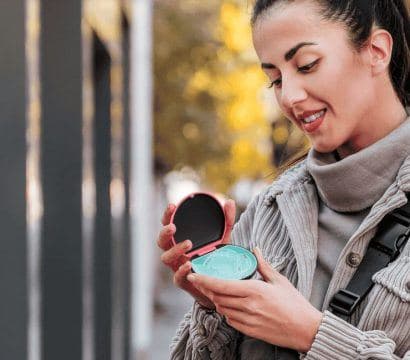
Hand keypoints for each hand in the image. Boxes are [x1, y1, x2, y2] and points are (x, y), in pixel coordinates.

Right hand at [157, 199, 235, 308]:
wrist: (220, 285)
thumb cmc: (216, 257)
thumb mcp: (223, 237)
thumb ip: (226, 220)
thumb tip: (229, 202)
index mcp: (180, 239)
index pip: (168, 224)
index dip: (167, 215)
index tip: (172, 205)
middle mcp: (175, 252)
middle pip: (161, 240)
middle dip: (164, 232)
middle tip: (173, 227)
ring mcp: (177, 267)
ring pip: (166, 258)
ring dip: (174, 250)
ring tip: (188, 244)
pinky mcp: (184, 281)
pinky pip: (177, 277)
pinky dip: (181, 270)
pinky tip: (189, 264)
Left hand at [187, 248, 322, 351]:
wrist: (306, 329)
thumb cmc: (295, 303)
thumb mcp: (279, 280)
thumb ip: (263, 265)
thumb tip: (256, 250)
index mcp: (254, 290)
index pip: (221, 285)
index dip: (204, 280)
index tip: (194, 275)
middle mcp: (248, 306)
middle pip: (218, 297)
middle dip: (206, 289)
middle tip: (201, 281)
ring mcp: (248, 320)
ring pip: (223, 309)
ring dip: (216, 300)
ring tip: (215, 292)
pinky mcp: (250, 331)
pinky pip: (231, 321)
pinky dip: (226, 312)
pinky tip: (229, 306)